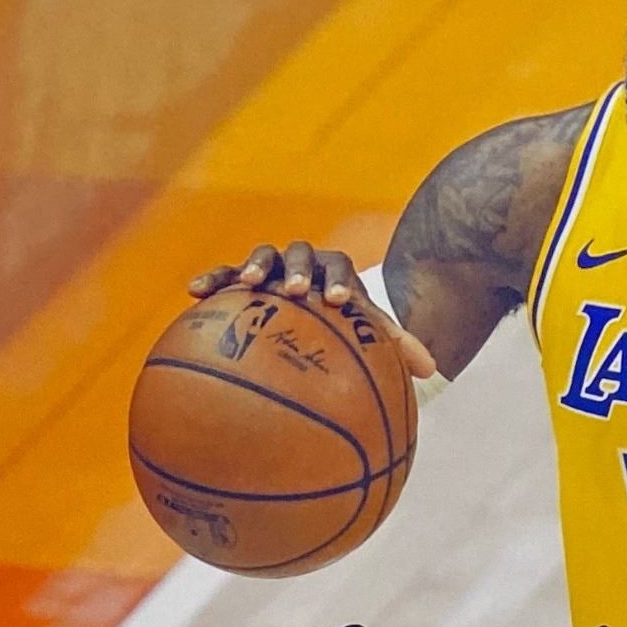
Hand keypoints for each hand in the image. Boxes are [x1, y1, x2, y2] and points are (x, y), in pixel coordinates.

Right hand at [187, 241, 436, 378]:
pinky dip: (211, 279)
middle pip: (303, 255)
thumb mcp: (365, 332)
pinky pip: (223, 275)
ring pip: (263, 256)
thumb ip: (394, 345)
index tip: (339, 301)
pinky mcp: (239, 277)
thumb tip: (434, 371)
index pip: (341, 270)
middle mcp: (304, 263)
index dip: (339, 282)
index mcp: (336, 272)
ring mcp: (271, 267)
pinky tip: (193, 293)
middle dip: (301, 270)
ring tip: (247, 285)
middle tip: (299, 291)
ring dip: (256, 266)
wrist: (306, 306)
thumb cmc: (339, 324)